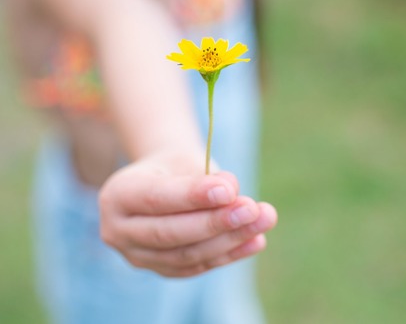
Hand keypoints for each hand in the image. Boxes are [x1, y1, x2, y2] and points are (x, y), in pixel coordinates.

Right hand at [99, 151, 276, 276]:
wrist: (163, 182)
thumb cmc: (176, 167)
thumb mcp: (187, 159)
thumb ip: (206, 176)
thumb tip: (231, 193)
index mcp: (117, 195)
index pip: (156, 199)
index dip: (194, 197)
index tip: (229, 191)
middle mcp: (118, 231)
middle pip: (170, 233)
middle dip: (216, 222)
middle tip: (253, 209)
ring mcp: (137, 257)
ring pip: (187, 255)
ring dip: (230, 239)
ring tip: (264, 220)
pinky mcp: (161, 270)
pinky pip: (199, 266)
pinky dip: (231, 254)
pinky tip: (257, 240)